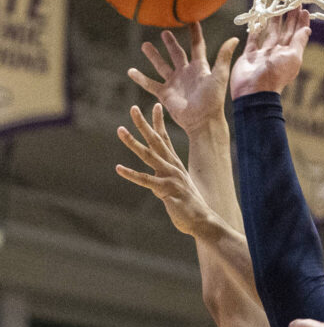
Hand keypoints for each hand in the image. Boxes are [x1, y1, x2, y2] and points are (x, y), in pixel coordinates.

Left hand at [116, 103, 213, 236]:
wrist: (203, 221)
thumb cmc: (191, 206)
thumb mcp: (180, 188)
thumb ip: (168, 181)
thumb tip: (156, 184)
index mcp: (175, 164)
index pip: (165, 139)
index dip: (159, 122)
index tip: (155, 105)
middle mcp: (172, 167)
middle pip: (156, 140)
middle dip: (144, 124)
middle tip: (133, 108)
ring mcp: (169, 177)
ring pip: (148, 155)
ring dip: (133, 142)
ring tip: (120, 130)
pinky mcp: (165, 191)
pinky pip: (145, 180)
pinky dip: (131, 174)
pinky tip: (118, 168)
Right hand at [127, 22, 238, 133]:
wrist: (203, 121)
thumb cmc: (213, 100)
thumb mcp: (219, 75)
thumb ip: (224, 56)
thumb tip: (234, 38)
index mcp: (200, 67)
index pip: (197, 46)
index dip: (195, 33)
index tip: (192, 19)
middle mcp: (186, 73)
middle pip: (176, 54)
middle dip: (170, 43)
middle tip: (164, 31)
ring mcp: (175, 83)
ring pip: (161, 65)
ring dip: (153, 56)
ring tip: (145, 45)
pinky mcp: (165, 94)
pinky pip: (150, 84)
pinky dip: (140, 78)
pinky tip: (131, 71)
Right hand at [230, 8, 311, 98]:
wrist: (254, 90)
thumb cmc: (275, 74)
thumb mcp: (292, 57)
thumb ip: (299, 42)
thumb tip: (307, 29)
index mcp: (289, 54)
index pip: (297, 34)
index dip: (301, 22)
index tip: (304, 9)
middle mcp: (278, 53)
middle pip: (285, 31)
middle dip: (289, 17)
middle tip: (292, 2)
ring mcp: (263, 54)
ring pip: (270, 32)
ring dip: (274, 20)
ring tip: (277, 5)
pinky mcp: (250, 54)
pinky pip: (253, 39)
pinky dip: (255, 29)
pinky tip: (258, 19)